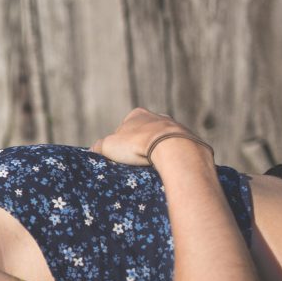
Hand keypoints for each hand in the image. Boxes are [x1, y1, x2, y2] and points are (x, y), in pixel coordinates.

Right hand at [90, 108, 207, 166]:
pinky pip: (176, 149)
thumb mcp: (109, 145)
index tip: (120, 156)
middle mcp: (157, 116)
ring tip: (151, 166)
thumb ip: (99, 146)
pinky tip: (166, 166)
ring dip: (156, 151)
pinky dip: (171, 157)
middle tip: (135, 162)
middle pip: (144, 134)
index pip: (123, 129)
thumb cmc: (137, 144)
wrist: (172, 148)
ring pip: (161, 141)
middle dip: (140, 146)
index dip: (120, 143)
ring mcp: (174, 126)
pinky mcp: (188, 138)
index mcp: (136, 114)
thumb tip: (93, 149)